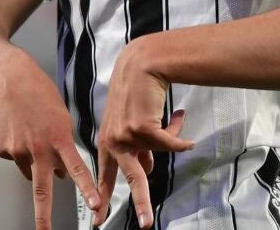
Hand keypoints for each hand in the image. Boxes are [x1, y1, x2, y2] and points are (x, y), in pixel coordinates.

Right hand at [0, 50, 102, 228]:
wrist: (9, 79)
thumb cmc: (40, 95)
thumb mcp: (62, 118)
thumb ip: (64, 148)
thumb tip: (60, 175)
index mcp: (58, 138)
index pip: (77, 169)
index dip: (87, 190)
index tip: (96, 206)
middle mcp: (38, 148)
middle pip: (42, 189)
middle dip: (44, 216)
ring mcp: (17, 150)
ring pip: (30, 171)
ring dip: (35, 163)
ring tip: (34, 134)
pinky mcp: (1, 149)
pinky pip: (14, 159)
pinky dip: (19, 150)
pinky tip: (19, 130)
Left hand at [96, 41, 193, 227]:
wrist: (140, 66)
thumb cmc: (136, 92)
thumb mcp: (131, 123)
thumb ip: (137, 147)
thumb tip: (148, 168)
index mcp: (107, 141)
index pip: (104, 175)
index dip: (101, 198)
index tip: (97, 219)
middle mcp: (113, 140)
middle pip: (131, 178)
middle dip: (141, 202)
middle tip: (146, 223)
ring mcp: (127, 135)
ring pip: (157, 155)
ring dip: (172, 142)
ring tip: (181, 134)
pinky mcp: (141, 128)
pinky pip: (169, 143)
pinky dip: (179, 137)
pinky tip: (182, 122)